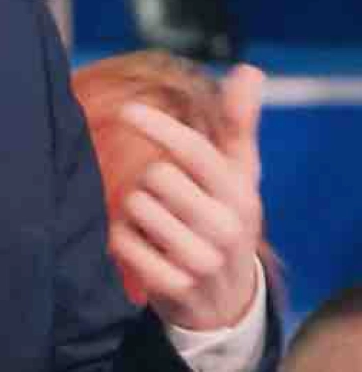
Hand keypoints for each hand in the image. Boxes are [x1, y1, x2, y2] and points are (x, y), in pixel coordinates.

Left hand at [110, 64, 264, 331]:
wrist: (227, 300)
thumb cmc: (225, 219)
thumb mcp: (239, 175)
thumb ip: (238, 123)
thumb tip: (249, 71)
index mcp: (239, 193)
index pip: (196, 151)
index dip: (160, 127)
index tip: (127, 110)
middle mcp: (224, 226)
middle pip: (155, 175)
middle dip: (148, 180)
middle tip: (163, 199)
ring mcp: (200, 259)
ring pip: (135, 206)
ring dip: (132, 211)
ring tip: (155, 226)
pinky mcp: (173, 285)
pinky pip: (123, 243)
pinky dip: (121, 240)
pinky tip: (141, 247)